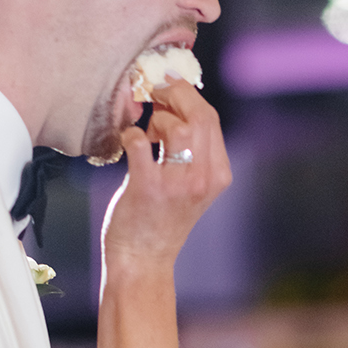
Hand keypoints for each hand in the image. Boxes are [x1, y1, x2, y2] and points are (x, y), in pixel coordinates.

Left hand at [103, 79, 231, 271]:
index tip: (168, 86)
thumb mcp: (190, 185)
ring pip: (176, 126)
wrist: (144, 261)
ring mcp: (178, 184)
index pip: (210, 118)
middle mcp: (204, 178)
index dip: (187, 95)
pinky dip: (130, 135)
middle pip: (199, 115)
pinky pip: (139, 143)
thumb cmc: (161, 221)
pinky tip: (129, 142)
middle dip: (173, 95)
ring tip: (147, 132)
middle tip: (153, 93)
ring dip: (156, 119)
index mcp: (218, 174)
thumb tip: (169, 105)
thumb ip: (188, 150)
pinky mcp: (148, 188)